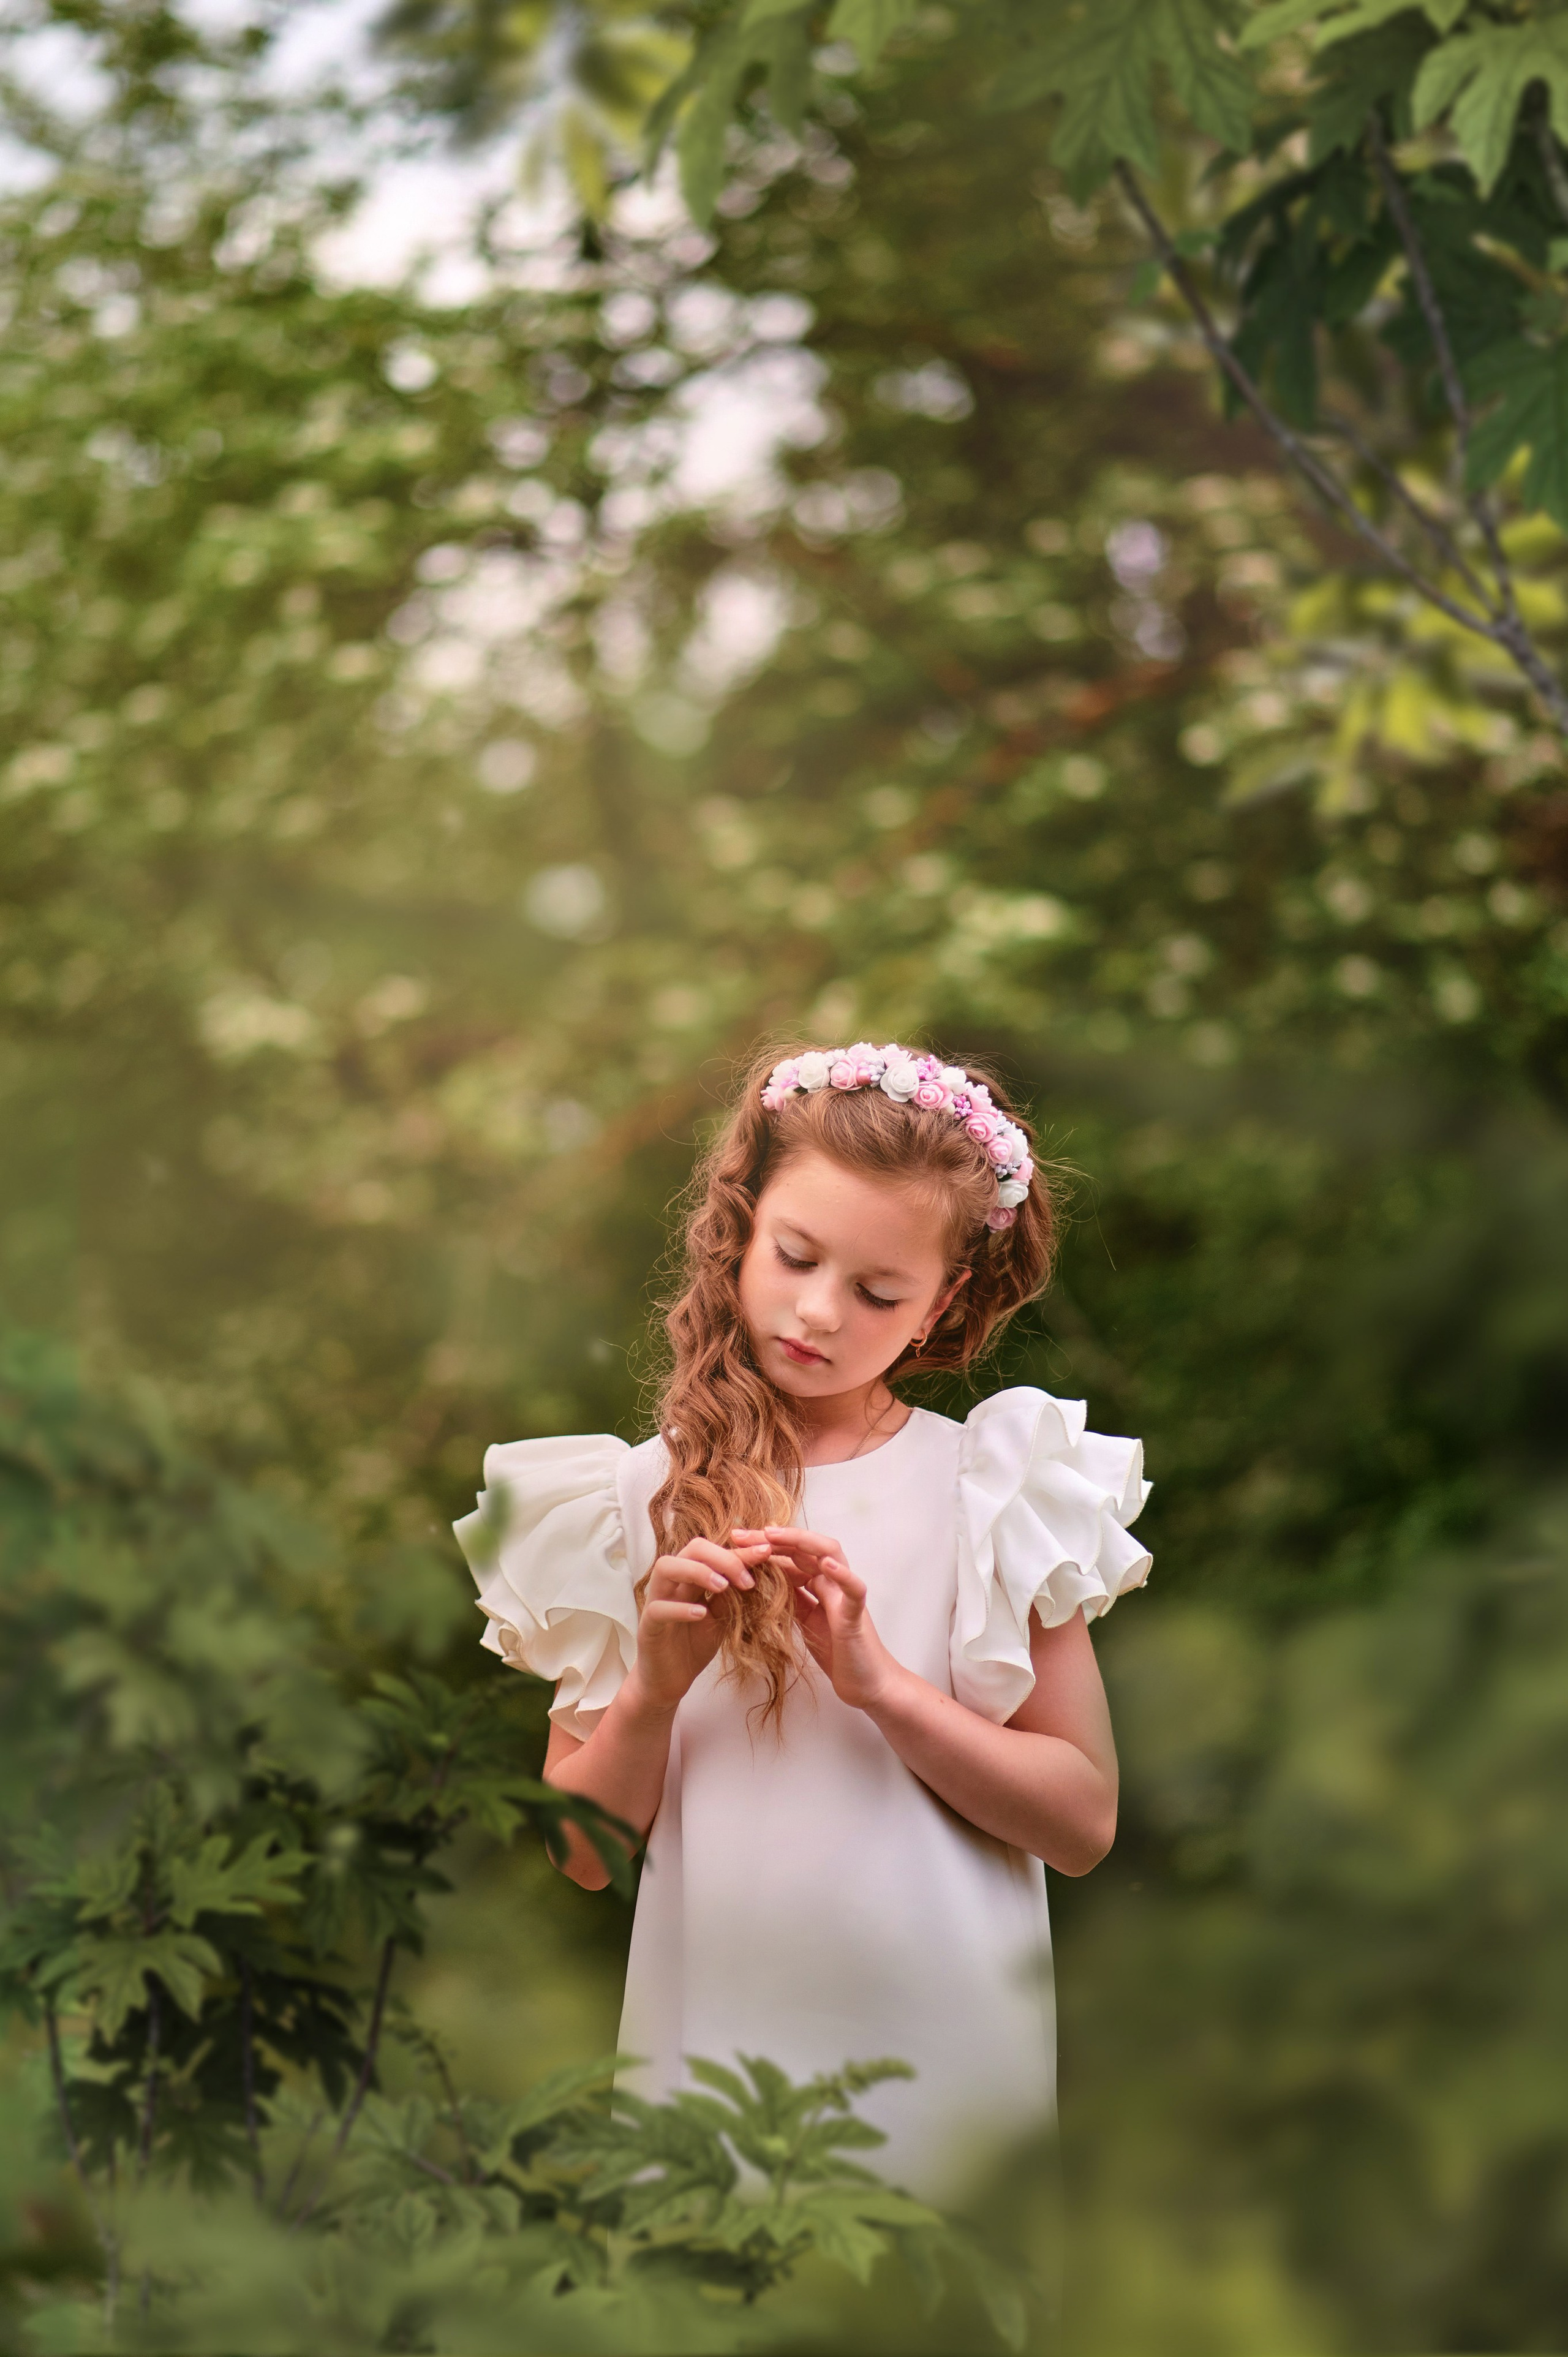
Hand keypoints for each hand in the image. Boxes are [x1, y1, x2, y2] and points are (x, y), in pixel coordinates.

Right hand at [631, 1537, 769, 1712]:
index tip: (765, 1553)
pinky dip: (680, 1608)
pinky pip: (659, 1609)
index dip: (739, 1551)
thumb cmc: (694, 1645)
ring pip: (666, 1567)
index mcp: (691, 1578)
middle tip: (747, 1580)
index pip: (713, 1552)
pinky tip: (701, 1614)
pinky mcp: (647, 1626)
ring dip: (698, 1572)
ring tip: (723, 1587)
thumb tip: (754, 1574)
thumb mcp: (721, 1618)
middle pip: (691, 1549)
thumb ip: (731, 1597)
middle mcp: (672, 1584)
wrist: (669, 1682)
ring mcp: (656, 1602)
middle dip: (722, 1557)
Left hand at [732, 1525, 899, 1714]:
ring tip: (774, 1535)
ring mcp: (845, 1595)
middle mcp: (833, 1583)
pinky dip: (843, 1574)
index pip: (791, 1554)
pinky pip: (854, 1589)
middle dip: (773, 1537)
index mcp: (819, 1584)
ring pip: (831, 1554)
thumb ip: (791, 1599)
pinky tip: (826, 1564)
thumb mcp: (804, 1621)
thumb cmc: (837, 1652)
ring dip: (802, 1541)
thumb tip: (762, 1580)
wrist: (865, 1683)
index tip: (736, 1541)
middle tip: (741, 1534)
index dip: (765, 1545)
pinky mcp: (856, 1614)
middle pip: (805, 1547)